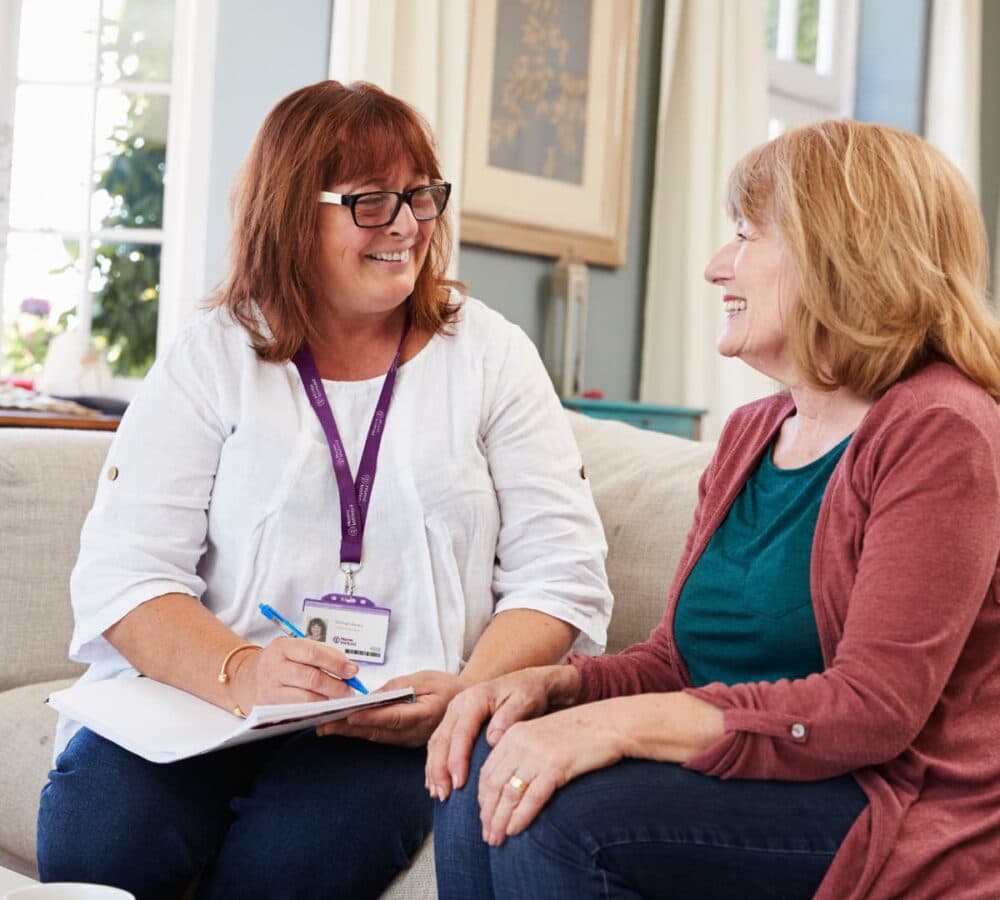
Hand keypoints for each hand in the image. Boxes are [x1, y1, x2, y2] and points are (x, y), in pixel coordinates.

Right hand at [232, 637, 358, 709]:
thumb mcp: (293, 649)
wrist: (245, 679)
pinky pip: (297, 711)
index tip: (352, 670)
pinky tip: (325, 709)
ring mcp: (271, 689)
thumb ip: (319, 654)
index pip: (313, 653)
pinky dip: (315, 711)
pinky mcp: (269, 708)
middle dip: (336, 685)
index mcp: (283, 647)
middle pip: (312, 678)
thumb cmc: (278, 663)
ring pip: (306, 698)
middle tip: (349, 690)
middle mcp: (274, 667)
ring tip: (340, 700)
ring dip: (328, 700)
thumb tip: (347, 666)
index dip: (336, 663)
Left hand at [316, 670, 462, 746]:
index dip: (369, 717)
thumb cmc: (447, 687)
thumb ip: (399, 687)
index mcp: (424, 714)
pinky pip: (381, 738)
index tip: (348, 716)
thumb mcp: (426, 678)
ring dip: (351, 733)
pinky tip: (345, 729)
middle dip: (349, 729)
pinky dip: (362, 733)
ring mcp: (410, 740)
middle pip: (378, 731)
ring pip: (376, 737)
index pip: (392, 717)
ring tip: (327, 727)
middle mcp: (415, 732)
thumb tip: (371, 697)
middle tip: (324, 725)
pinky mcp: (406, 742)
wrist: (466, 704)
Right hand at [425, 665, 578, 800]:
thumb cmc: (528, 693)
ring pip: (436, 743)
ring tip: (438, 794)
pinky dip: (435, 764)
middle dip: (439, 770)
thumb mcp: (524, 701)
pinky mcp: (454, 721)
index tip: (458, 784)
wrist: (528, 682)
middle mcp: (459, 704)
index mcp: (474, 699)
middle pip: (442, 739)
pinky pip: (439, 743)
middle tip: (444, 795)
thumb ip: (508, 718)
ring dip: (434, 770)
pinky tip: (436, 783)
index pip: (461, 733)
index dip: (457, 760)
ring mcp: (454, 712)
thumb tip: (492, 740)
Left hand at [476, 701, 626, 846]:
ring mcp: (537, 753)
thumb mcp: (544, 737)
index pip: (487, 771)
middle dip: (488, 814)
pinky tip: (514, 831)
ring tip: (497, 839)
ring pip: (509, 793)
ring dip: (500, 821)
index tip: (484, 818)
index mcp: (514, 734)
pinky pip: (532, 797)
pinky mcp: (556, 765)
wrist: (611, 723)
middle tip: (487, 836)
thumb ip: (525, 753)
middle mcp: (520, 742)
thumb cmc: (581, 734)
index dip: (483, 799)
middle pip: (493, 784)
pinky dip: (520, 817)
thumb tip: (511, 786)